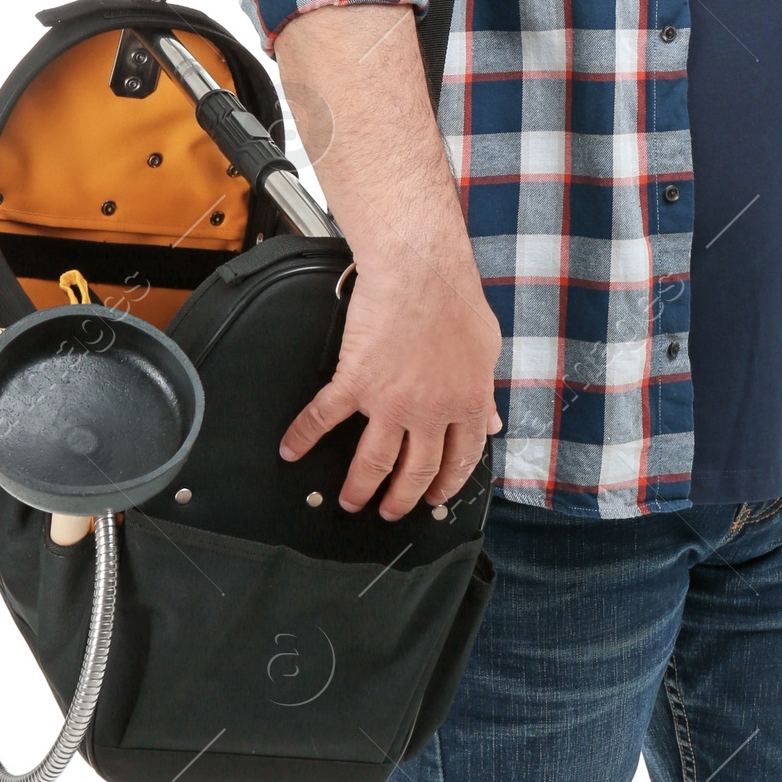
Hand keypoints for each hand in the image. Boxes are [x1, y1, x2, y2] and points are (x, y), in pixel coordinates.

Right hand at [278, 257, 502, 520]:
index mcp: (467, 403)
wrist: (420, 269)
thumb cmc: (455, 300)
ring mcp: (390, 401)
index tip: (435, 496)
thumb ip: (484, 391)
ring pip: (374, 461)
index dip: (447, 483)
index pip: (461, 458)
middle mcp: (430, 412)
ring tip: (351, 502)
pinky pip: (324, 418)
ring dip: (360, 487)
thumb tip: (490, 422)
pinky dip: (304, 436)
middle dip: (403, 498)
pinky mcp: (356, 383)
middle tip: (391, 511)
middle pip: (417, 470)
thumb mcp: (486, 349)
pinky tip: (291, 450)